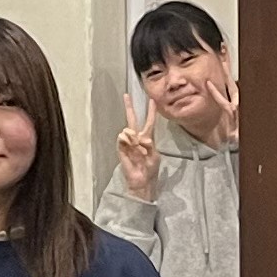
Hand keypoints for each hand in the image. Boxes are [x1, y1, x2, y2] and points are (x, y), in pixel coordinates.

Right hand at [116, 81, 159, 201]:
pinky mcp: (121, 148)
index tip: (152, 100)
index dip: (151, 111)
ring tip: (140, 152)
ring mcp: (128, 143)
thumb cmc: (150, 169)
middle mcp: (137, 138)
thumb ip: (149, 145)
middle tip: (126, 95)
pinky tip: (133, 150)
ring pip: (129, 130)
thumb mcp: (155, 155)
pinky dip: (129, 142)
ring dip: (136, 139)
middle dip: (130, 107)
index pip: (149, 122)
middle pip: (133, 119)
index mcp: (148, 139)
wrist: (142, 181)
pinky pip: (122, 138)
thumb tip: (141, 138)